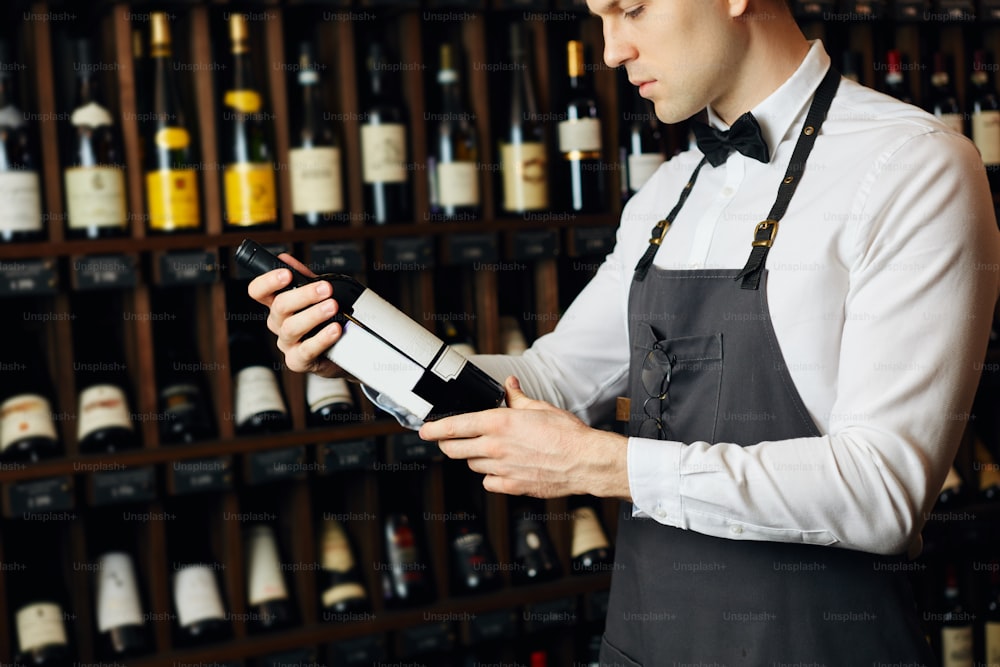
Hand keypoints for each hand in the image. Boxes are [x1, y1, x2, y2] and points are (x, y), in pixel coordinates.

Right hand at [246, 253, 345, 376]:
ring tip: (332, 307)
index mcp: (278, 305)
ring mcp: (287, 343)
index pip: (258, 291)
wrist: (343, 350)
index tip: (286, 274)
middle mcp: (278, 323)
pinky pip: (306, 350)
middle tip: (325, 288)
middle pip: (279, 306)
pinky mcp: (298, 361)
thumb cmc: (324, 320)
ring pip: (291, 327)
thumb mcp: (315, 296)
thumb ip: (303, 277)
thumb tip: (286, 258)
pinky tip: (335, 329)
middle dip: (304, 295)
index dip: (268, 281)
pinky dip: (322, 338)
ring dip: (314, 314)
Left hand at [419, 376, 631, 499]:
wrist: (585, 462)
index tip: (424, 430)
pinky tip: (502, 469)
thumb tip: (509, 385)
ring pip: (471, 465)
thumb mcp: (540, 407)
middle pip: (454, 449)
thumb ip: (518, 397)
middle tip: (450, 440)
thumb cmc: (567, 434)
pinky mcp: (511, 487)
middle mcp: (495, 447)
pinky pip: (488, 483)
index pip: (454, 426)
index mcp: (499, 423)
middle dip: (448, 444)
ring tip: (489, 450)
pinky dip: (490, 477)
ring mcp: (501, 469)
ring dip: (473, 457)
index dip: (434, 429)